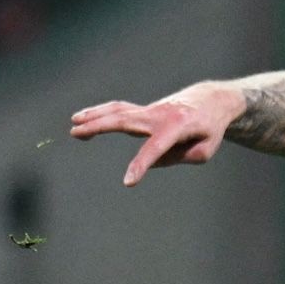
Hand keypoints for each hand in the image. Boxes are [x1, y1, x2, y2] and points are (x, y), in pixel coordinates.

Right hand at [71, 83, 247, 185]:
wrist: (211, 101)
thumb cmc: (210, 128)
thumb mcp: (204, 149)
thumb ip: (178, 157)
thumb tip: (152, 161)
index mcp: (178, 126)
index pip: (156, 148)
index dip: (141, 164)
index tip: (128, 182)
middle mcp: (160, 115)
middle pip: (125, 120)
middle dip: (99, 126)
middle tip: (76, 133)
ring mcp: (150, 110)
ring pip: (118, 111)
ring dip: (94, 116)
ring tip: (73, 124)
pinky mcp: (144, 111)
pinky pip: (119, 111)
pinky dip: (100, 113)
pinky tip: (83, 118)